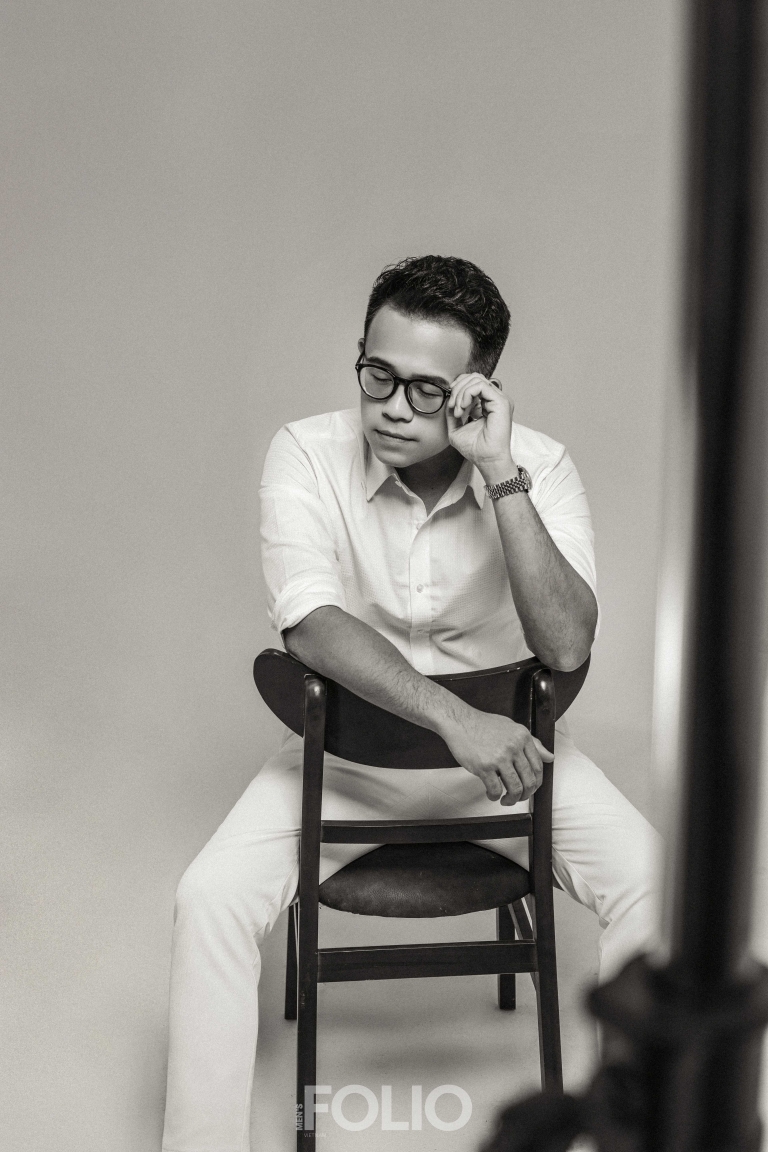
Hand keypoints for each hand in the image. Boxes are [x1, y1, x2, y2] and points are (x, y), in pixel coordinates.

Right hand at [440, 705, 554, 804]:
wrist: (460, 721)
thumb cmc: (483, 724)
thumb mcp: (512, 728)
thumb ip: (533, 743)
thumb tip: (549, 757)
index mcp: (522, 737)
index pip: (538, 766)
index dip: (536, 782)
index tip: (531, 787)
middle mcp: (513, 747)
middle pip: (529, 780)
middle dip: (526, 794)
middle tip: (519, 797)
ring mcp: (499, 757)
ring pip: (515, 788)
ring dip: (512, 799)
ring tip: (506, 800)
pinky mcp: (484, 766)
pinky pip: (495, 789)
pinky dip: (495, 796)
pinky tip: (491, 794)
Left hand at [446, 373, 514, 472]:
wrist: (487, 460)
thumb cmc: (476, 448)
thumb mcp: (456, 428)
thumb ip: (452, 413)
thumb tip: (448, 400)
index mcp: (488, 404)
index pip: (473, 383)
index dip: (458, 388)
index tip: (450, 404)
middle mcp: (495, 399)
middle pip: (474, 377)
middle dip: (457, 389)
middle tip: (452, 407)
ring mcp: (499, 399)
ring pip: (476, 379)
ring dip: (460, 392)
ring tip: (458, 410)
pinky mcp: (501, 402)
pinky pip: (480, 386)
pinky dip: (467, 393)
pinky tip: (462, 408)